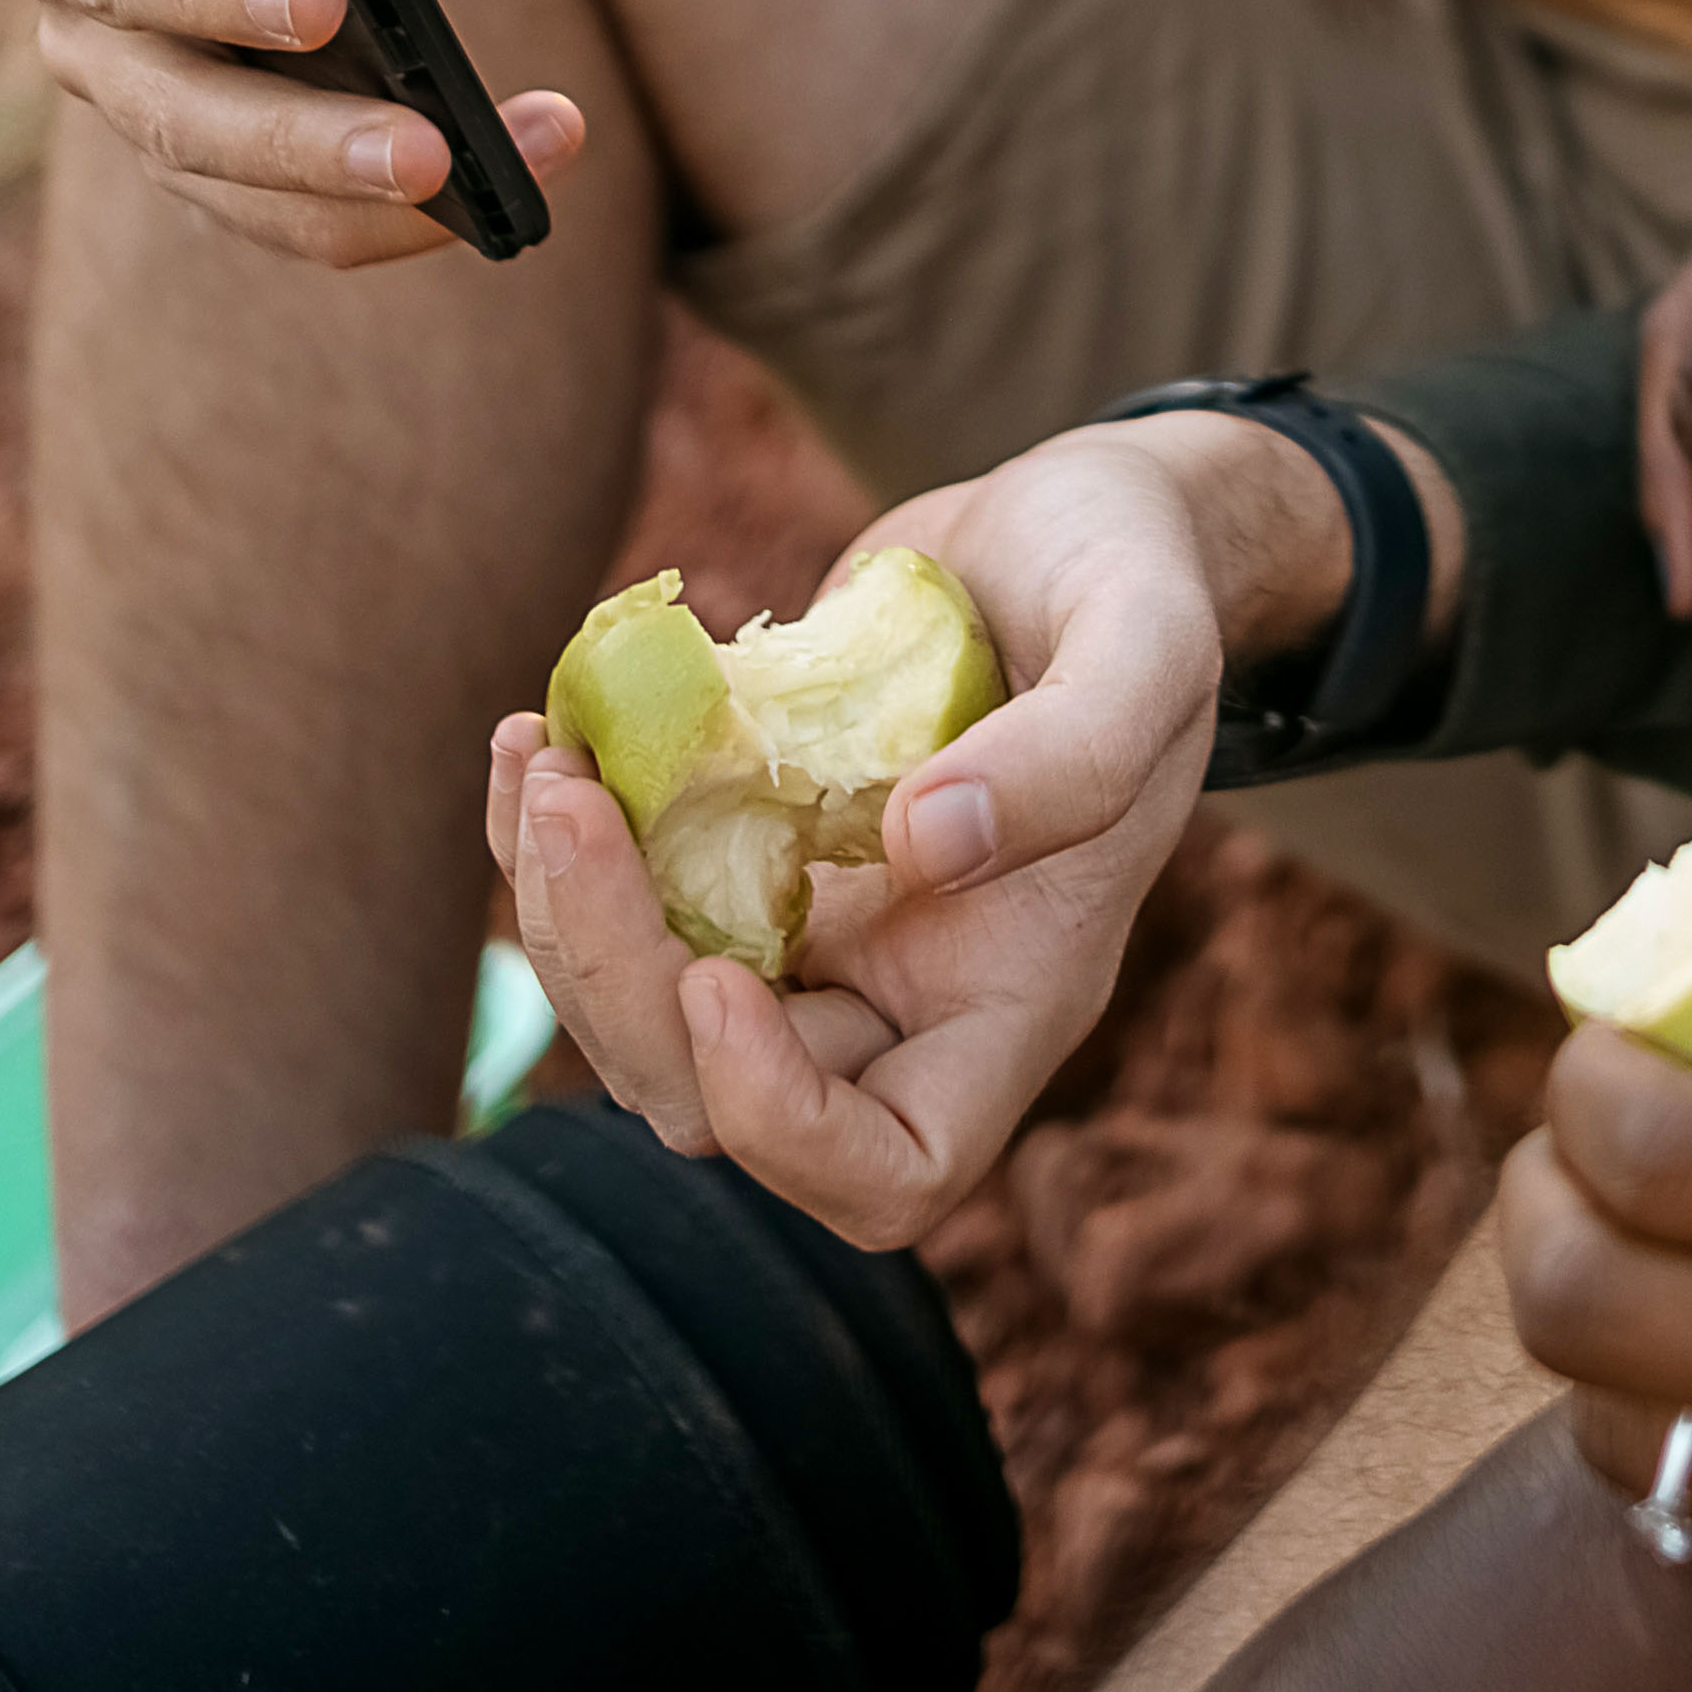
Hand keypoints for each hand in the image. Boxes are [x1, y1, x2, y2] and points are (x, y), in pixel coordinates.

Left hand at [484, 411, 1346, 1251]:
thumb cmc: (1138, 577)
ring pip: (641, 1015)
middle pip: (715, 1096)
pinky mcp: (745, 850)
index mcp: (1016, 992)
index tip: (720, 976)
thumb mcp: (1153, 640)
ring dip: (560, 910)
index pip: (896, 1171)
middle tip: (568, 803)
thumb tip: (921, 843)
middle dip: (615, 973)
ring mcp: (814, 928)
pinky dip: (549, 841)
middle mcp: (902, 993)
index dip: (783, 1124)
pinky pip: (622, 904)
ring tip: (541, 758)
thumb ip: (1076, 749)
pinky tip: (539, 734)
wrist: (1070, 521)